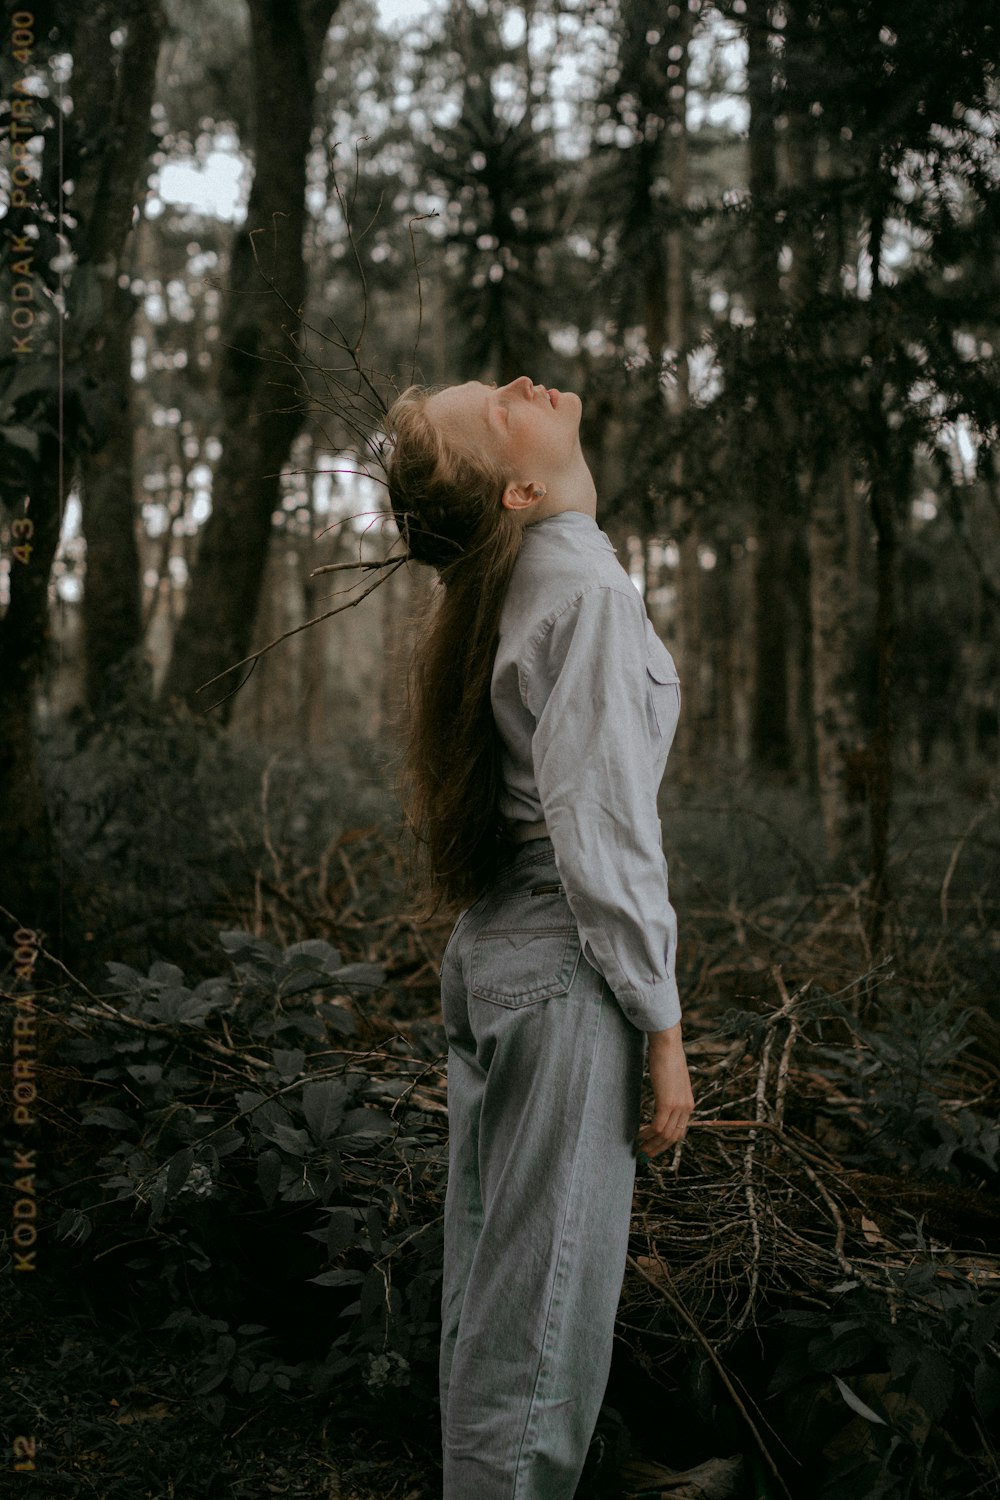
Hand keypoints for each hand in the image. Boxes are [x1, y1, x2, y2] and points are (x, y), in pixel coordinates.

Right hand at [636, 1024, 693, 1159]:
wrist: (668, 1044)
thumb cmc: (667, 1057)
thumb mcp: (673, 1079)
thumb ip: (671, 1092)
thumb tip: (662, 1099)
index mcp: (689, 1103)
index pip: (680, 1132)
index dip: (666, 1144)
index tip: (653, 1148)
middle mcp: (687, 1107)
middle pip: (674, 1138)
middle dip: (658, 1149)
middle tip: (644, 1155)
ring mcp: (678, 1106)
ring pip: (665, 1135)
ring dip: (651, 1144)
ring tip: (638, 1148)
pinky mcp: (668, 1102)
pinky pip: (658, 1126)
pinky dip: (647, 1134)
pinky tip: (637, 1135)